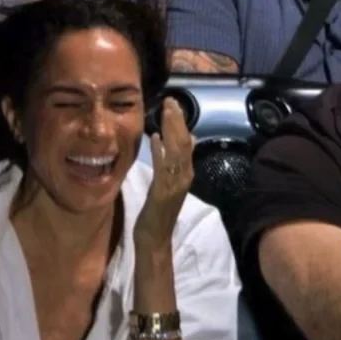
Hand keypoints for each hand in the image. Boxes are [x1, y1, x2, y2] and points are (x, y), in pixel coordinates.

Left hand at [134, 97, 193, 252]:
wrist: (155, 239)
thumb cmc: (158, 211)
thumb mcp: (167, 181)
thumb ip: (173, 161)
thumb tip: (182, 138)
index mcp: (185, 172)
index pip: (186, 142)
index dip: (181, 122)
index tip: (174, 104)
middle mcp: (184, 176)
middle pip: (183, 142)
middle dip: (177, 120)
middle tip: (171, 100)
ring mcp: (175, 184)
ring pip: (177, 151)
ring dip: (171, 130)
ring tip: (166, 111)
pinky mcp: (163, 192)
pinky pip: (163, 168)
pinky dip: (159, 152)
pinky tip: (154, 139)